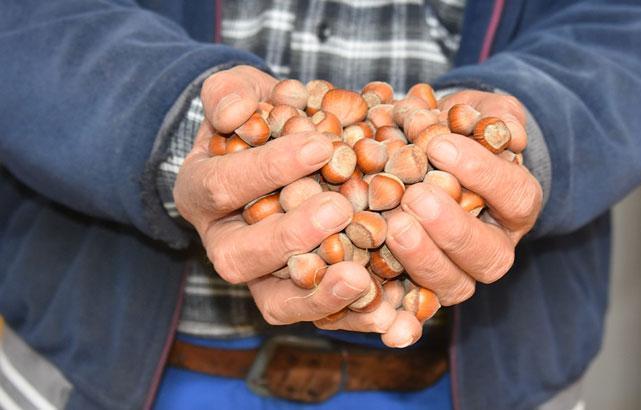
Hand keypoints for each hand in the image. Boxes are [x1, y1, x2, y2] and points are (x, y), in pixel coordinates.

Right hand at [175, 65, 400, 332]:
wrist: (277, 151)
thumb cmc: (259, 118)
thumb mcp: (238, 91)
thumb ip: (228, 93)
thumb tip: (232, 113)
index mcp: (201, 193)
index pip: (223, 186)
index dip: (268, 169)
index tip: (319, 146)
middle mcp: (223, 244)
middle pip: (241, 257)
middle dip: (290, 236)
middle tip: (339, 210)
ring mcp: (260, 278)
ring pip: (276, 303)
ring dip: (319, 295)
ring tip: (360, 278)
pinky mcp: (299, 296)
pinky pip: (320, 317)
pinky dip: (354, 318)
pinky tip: (393, 315)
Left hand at [383, 91, 541, 306]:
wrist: (426, 158)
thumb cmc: (455, 130)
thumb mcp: (479, 112)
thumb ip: (495, 116)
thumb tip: (510, 134)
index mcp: (515, 205)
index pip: (516, 195)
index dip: (482, 173)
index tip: (439, 145)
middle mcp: (493, 247)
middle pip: (489, 255)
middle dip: (453, 228)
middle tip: (415, 197)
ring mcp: (459, 274)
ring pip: (454, 285)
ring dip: (423, 260)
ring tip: (392, 225)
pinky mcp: (422, 291)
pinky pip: (415, 310)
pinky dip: (400, 316)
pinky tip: (383, 314)